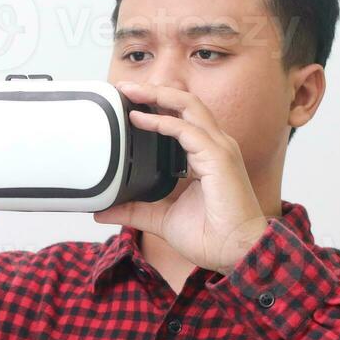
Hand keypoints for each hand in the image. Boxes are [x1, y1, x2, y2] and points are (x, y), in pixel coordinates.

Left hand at [92, 81, 269, 274]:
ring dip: (158, 96)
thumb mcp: (161, 219)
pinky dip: (162, 122)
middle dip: (155, 91)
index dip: (157, 106)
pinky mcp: (218, 158)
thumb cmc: (211, 236)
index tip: (129, 102)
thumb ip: (134, 210)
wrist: (235, 253)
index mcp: (206, 156)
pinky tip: (141, 119)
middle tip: (125, 86)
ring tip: (131, 91)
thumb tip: (104, 210)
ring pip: (188, 107)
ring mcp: (219, 149)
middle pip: (185, 103)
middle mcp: (216, 146)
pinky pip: (187, 130)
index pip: (182, 118)